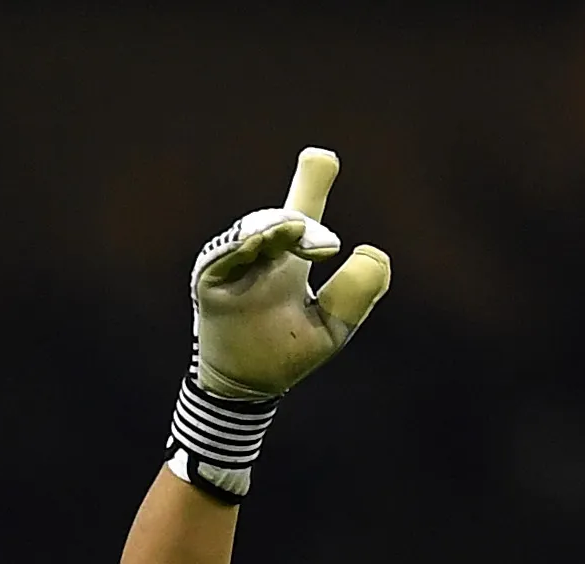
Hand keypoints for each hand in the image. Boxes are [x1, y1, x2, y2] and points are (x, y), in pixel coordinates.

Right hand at [190, 149, 394, 401]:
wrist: (247, 387)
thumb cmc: (287, 354)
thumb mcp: (333, 327)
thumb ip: (356, 294)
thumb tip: (373, 252)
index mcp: (291, 261)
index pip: (304, 216)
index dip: (313, 183)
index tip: (323, 156)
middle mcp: (263, 254)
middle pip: (281, 214)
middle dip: (305, 200)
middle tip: (326, 226)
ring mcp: (235, 263)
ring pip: (258, 230)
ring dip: (279, 227)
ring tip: (298, 229)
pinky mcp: (211, 278)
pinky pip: (225, 253)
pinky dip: (242, 243)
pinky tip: (259, 239)